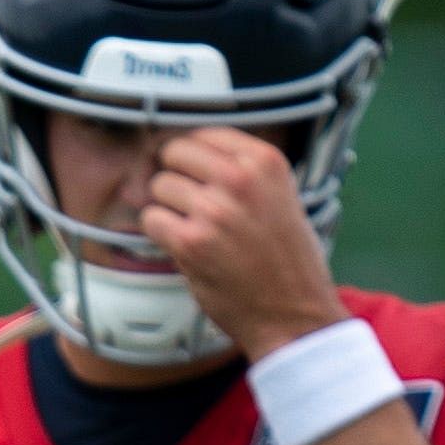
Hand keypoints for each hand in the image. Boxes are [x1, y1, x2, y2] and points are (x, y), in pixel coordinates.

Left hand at [142, 124, 345, 362]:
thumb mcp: (279, 194)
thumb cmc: (286, 257)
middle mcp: (241, 179)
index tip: (192, 174)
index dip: (190, 156)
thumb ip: (242, 170)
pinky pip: (151, 219)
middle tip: (186, 202)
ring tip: (191, 228)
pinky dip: (158, 232)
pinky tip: (181, 245)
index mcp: (265, 161)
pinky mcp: (191, 242)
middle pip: (175, 153)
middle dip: (174, 176)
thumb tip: (188, 153)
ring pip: (159, 186)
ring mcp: (214, 210)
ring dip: (166, 207)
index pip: (205, 134)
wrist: (293, 310)